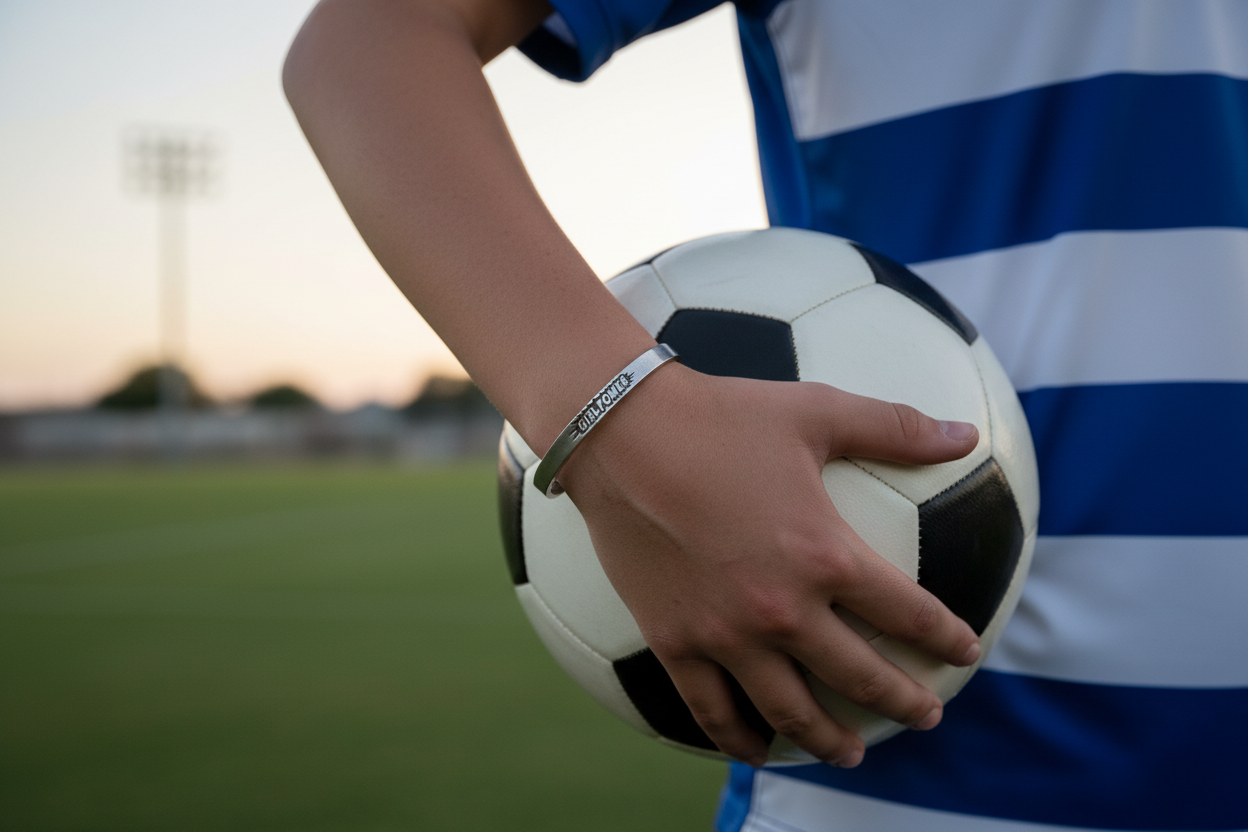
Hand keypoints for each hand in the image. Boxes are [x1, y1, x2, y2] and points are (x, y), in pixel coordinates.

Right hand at [557, 363, 980, 768]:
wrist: (621, 433)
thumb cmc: (721, 415)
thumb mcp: (816, 412)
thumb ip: (894, 429)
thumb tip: (964, 434)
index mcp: (825, 555)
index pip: (905, 612)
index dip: (944, 636)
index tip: (965, 651)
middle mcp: (782, 609)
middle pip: (859, 676)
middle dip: (903, 702)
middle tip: (926, 716)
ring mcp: (725, 634)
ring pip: (790, 711)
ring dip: (829, 740)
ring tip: (851, 755)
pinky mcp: (674, 642)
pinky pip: (711, 708)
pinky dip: (738, 738)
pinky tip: (756, 751)